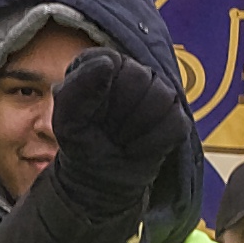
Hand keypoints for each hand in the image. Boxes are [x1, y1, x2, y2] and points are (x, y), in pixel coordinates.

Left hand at [43, 43, 184, 186]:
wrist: (99, 180)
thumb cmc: (81, 143)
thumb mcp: (67, 120)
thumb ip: (78, 88)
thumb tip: (108, 62)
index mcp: (101, 62)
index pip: (111, 62)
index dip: (100, 95)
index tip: (90, 115)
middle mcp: (134, 70)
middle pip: (141, 78)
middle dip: (120, 114)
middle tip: (108, 130)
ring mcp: (160, 93)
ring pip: (162, 99)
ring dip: (136, 130)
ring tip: (122, 138)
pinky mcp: (177, 118)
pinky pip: (175, 124)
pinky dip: (151, 143)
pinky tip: (137, 147)